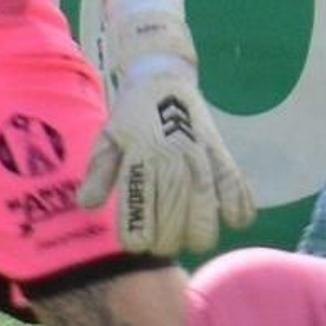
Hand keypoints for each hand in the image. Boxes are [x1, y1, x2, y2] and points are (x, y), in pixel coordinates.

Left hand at [77, 0, 255, 255]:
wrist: (161, 78)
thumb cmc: (130, 117)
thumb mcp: (108, 140)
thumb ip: (99, 174)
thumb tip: (85, 205)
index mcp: (140, 154)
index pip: (139, 205)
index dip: (138, 234)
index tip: (136, 244)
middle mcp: (171, 155)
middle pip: (175, 211)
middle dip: (169, 239)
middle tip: (162, 247)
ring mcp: (199, 152)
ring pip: (207, 201)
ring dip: (203, 229)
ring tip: (195, 240)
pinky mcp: (220, 150)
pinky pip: (235, 180)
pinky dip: (240, 203)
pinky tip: (236, 220)